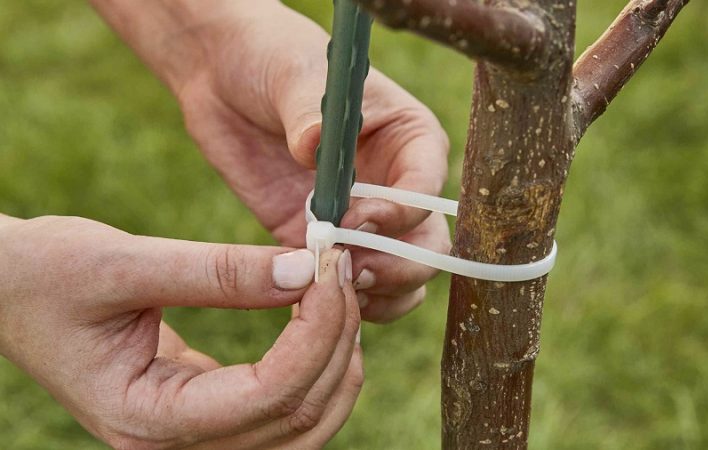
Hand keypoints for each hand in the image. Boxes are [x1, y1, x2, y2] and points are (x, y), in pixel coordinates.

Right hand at [0, 214, 361, 448]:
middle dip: (335, 342)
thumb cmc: (46, 275)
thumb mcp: (122, 262)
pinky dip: (315, 370)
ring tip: (340, 297)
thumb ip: (216, 271)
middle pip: (297, 418)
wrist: (8, 291)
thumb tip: (304, 270)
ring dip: (335, 363)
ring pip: (302, 428)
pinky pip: (281, 412)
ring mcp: (189, 436)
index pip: (267, 395)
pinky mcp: (201, 414)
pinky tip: (321, 323)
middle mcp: (171, 445)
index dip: (315, 331)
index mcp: (144, 417)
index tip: (328, 266)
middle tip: (341, 270)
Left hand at [171, 1, 451, 322]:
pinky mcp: (323, 243)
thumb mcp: (297, 74)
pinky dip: (341, 300)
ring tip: (332, 284)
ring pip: (400, 276)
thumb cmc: (275, 59)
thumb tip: (313, 147)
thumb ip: (312, 112)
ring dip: (376, 291)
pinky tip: (311, 294)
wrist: (224, 77)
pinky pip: (352, 285)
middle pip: (427, 244)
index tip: (357, 218)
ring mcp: (362, 219)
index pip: (426, 188)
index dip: (401, 212)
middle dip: (395, 264)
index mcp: (409, 139)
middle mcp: (395, 185)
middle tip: (349, 267)